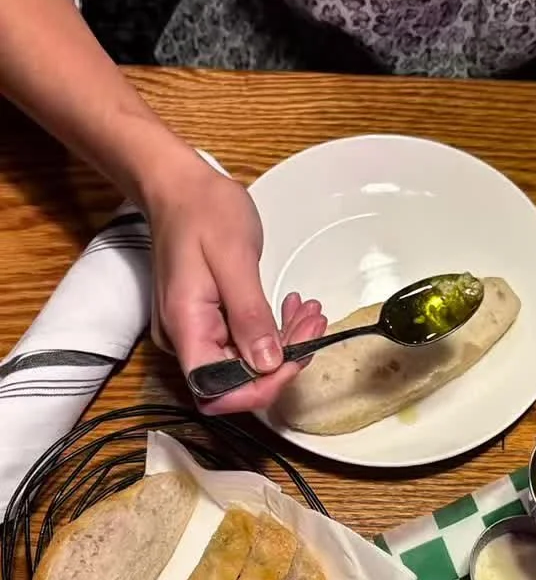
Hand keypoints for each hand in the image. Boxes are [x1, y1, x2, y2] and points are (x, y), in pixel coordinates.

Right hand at [148, 157, 326, 414]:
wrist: (179, 187)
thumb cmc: (202, 212)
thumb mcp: (234, 258)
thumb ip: (250, 315)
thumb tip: (268, 364)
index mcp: (186, 327)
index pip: (218, 392)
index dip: (260, 388)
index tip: (296, 359)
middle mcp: (186, 338)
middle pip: (236, 382)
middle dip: (282, 361)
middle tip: (313, 323)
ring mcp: (196, 332)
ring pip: (245, 363)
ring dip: (284, 344)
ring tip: (309, 312)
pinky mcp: (209, 322)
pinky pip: (243, 342)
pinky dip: (272, 331)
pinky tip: (292, 309)